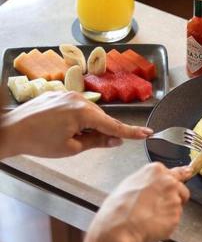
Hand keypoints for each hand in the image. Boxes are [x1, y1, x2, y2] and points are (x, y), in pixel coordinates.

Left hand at [0, 91, 151, 157]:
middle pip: (101, 118)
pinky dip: (78, 119)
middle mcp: (78, 98)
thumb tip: (116, 140)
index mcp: (83, 112)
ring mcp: (68, 94)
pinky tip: (64, 128)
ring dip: (89, 125)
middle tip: (102, 144)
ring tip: (71, 137)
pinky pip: (77, 107)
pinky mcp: (59, 94)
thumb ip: (97, 141)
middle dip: (103, 131)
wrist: (9, 130)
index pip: (113, 125)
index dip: (131, 132)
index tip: (147, 133)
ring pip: (89, 112)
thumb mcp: (71, 147)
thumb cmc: (38, 142)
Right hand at [80, 163, 190, 241]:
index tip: (188, 174)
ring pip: (178, 206)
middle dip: (174, 197)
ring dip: (169, 211)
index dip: (180, 178)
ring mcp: (174, 199)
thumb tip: (153, 183)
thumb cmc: (118, 208)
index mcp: (156, 171)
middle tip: (157, 206)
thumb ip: (148, 180)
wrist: (118, 228)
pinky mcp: (176, 216)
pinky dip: (166, 224)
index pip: (178, 171)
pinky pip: (174, 220)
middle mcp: (169, 182)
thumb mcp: (129, 184)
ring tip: (150, 217)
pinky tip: (152, 225)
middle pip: (181, 189)